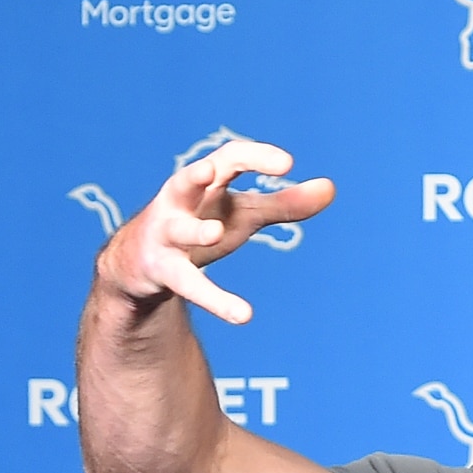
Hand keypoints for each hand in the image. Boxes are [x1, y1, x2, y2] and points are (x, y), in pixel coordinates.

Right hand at [98, 139, 333, 325]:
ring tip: (215, 233)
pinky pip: (189, 285)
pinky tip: (243, 315)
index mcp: (205, 183)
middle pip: (188, 178)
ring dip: (195, 229)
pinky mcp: (162, 270)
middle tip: (214, 170)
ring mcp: (167, 234)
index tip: (287, 163)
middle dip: (200, 172)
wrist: (142, 264)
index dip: (254, 157)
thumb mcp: (242, 215)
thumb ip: (283, 203)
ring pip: (178, 229)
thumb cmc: (200, 225)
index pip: (228, 158)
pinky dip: (215, 300)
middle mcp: (180, 202)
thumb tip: (331, 187)